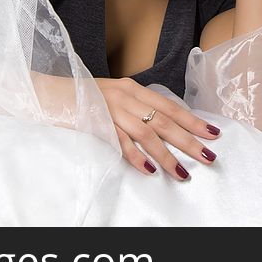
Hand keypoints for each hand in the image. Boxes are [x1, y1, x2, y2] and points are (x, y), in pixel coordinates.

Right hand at [95, 77, 220, 180]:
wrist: (49, 94)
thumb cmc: (83, 98)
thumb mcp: (113, 96)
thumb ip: (135, 107)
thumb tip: (163, 126)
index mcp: (133, 89)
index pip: (170, 106)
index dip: (192, 120)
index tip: (212, 133)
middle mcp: (126, 97)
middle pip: (165, 121)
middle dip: (189, 140)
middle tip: (209, 155)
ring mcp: (112, 109)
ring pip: (147, 134)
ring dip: (167, 155)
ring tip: (183, 172)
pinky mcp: (98, 123)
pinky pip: (121, 143)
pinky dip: (136, 157)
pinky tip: (149, 170)